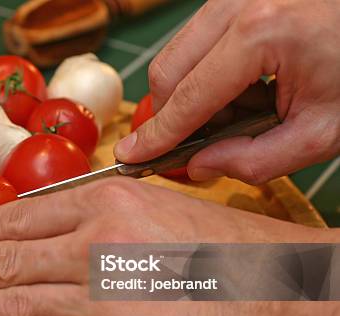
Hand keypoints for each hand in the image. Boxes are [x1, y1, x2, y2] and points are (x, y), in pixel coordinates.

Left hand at [0, 178, 336, 315]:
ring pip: (9, 297)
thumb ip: (95, 214)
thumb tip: (40, 221)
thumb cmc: (220, 245)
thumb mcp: (155, 206)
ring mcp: (102, 296)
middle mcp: (96, 245)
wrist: (281, 291)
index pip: (16, 216)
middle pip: (1, 257)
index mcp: (106, 202)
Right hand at [114, 0, 339, 184]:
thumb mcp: (321, 133)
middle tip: (196, 143)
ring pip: (177, 53)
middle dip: (171, 115)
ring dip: (190, 94)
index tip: (131, 155)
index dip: (158, 135)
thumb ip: (256, 160)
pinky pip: (196, 40)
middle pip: (168, 70)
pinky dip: (204, 73)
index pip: (189, 98)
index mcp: (262, 35)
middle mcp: (240, 5)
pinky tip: (240, 89)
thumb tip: (200, 164)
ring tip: (236, 113)